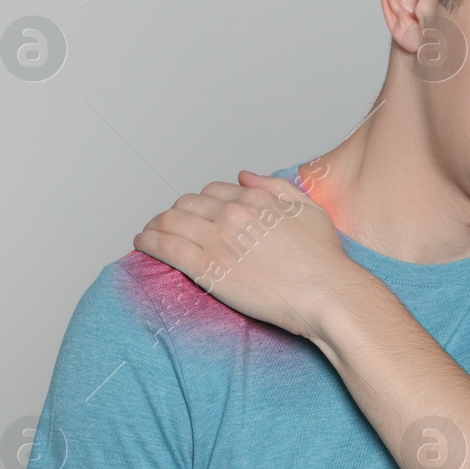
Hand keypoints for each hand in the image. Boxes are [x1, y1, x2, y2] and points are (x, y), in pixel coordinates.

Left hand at [132, 170, 353, 341]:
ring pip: (171, 221)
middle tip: (171, 223)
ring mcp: (217, 239)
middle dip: (175, 212)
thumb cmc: (324, 259)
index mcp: (256, 199)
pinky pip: (166, 246)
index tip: (197, 213)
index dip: (201, 202)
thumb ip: (275, 187)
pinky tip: (143, 243)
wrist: (326, 292)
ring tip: (150, 232)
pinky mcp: (206, 267)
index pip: (214, 192)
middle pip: (187, 203)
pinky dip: (148, 242)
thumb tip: (244, 176)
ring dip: (156, 224)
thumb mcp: (309, 209)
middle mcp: (233, 213)